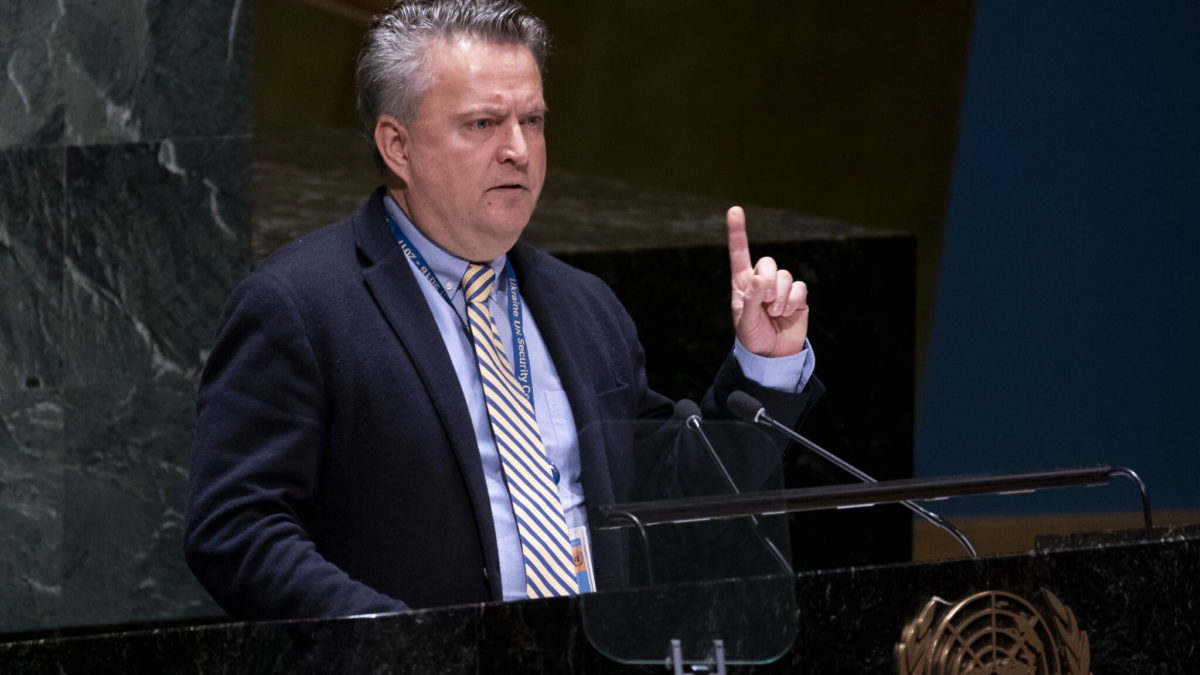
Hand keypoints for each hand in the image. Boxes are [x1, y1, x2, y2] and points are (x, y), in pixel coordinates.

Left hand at [727, 206, 808, 357]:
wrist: (772, 355)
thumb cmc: (752, 337)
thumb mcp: (745, 321)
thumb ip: (750, 299)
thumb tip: (760, 278)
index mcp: (743, 283)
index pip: (740, 253)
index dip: (738, 231)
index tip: (735, 210)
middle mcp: (762, 281)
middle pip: (768, 263)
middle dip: (768, 284)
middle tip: (765, 304)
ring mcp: (781, 288)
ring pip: (786, 276)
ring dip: (780, 298)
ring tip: (774, 314)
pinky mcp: (798, 297)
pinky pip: (800, 288)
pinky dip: (794, 302)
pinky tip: (787, 314)